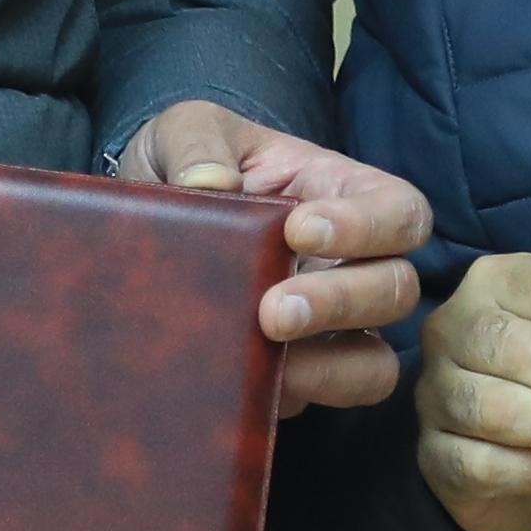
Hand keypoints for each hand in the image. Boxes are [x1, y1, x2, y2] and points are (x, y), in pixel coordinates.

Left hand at [130, 100, 438, 414]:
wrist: (131, 231)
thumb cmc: (183, 167)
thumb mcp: (181, 130)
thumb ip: (195, 144)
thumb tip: (211, 186)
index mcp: (337, 193)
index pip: (399, 210)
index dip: (368, 226)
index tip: (299, 230)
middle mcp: (347, 263)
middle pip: (397, 290)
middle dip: (342, 302)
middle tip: (272, 310)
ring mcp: (326, 328)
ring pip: (376, 361)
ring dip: (332, 366)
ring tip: (268, 355)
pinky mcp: (293, 375)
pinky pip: (321, 400)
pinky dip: (298, 397)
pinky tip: (247, 385)